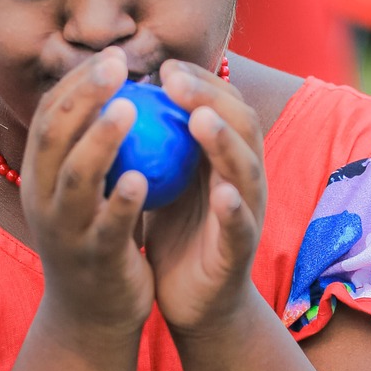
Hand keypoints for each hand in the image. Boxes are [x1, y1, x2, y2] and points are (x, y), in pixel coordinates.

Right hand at [20, 49, 152, 334]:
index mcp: (39, 177)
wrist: (92, 317)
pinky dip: (121, 200)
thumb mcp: (82, 191)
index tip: (109, 57)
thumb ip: (90, 147)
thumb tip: (116, 89)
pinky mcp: (94, 259)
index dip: (74, 83)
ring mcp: (66, 231)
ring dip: (101, 139)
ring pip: (76, 178)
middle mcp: (43, 199)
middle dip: (83, 96)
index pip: (47, 117)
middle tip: (117, 66)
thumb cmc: (96, 239)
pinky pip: (108, 226)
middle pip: (54, 136)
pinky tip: (141, 177)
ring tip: (128, 108)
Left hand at [143, 62, 265, 334]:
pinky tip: (221, 194)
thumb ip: (158, 142)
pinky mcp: (240, 253)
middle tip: (174, 80)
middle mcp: (243, 179)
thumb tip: (122, 93)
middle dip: (210, 98)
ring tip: (200, 120)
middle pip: (240, 125)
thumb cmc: (177, 236)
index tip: (162, 66)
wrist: (196, 304)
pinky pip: (241, 227)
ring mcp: (248, 215)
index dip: (197, 82)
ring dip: (225, 143)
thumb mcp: (167, 181)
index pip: (221, 105)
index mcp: (223, 159)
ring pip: (247, 170)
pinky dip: (234, 209)